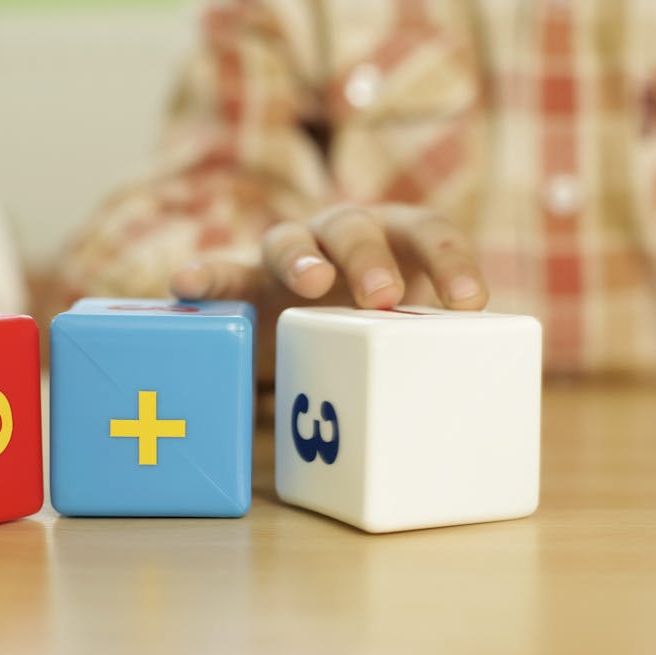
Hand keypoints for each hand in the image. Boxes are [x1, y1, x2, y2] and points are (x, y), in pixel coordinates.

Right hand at [169, 203, 488, 379]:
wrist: (310, 313)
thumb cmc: (371, 324)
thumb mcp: (401, 331)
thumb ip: (425, 350)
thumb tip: (467, 426)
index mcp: (394, 239)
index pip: (429, 234)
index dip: (451, 263)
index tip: (469, 303)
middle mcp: (341, 234)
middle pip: (355, 228)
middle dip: (370, 257)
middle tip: (382, 295)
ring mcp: (289, 251)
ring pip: (288, 239)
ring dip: (301, 257)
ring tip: (310, 282)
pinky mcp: (244, 278)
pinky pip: (221, 272)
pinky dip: (205, 275)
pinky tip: (185, 285)